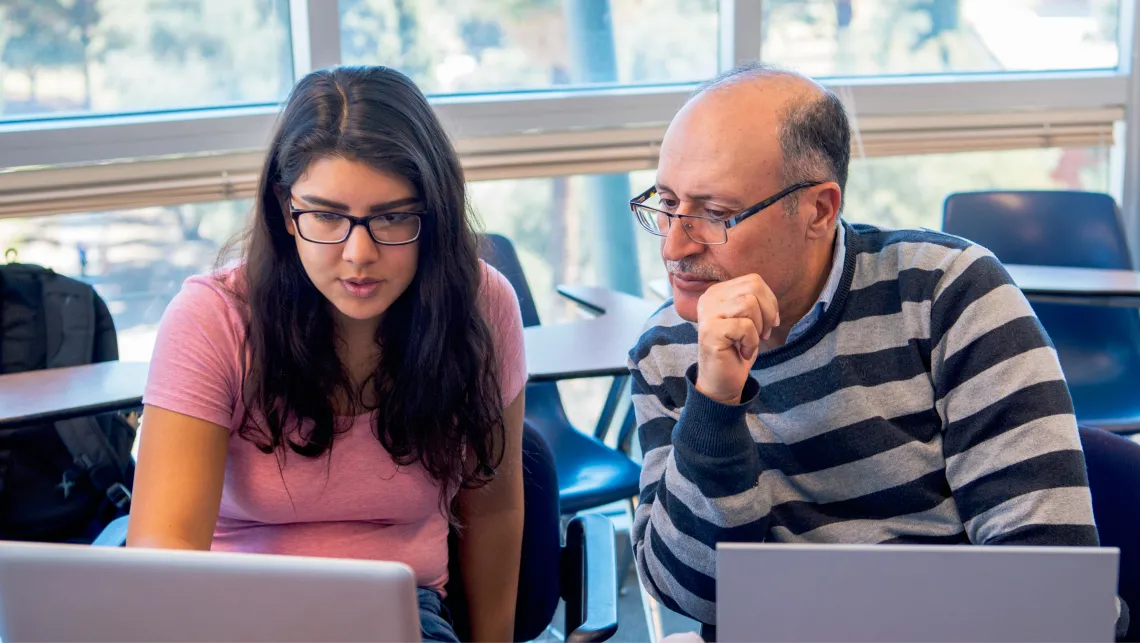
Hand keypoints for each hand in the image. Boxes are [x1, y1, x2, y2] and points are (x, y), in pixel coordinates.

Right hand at [694, 274, 778, 403]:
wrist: (721, 381)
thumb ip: (755, 301)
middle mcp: (709, 298)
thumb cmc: (737, 350)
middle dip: (767, 313)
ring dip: (758, 328)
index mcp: (718, 292)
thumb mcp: (749, 319)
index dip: (770, 302)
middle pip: (753, 287)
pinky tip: (742, 352)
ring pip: (749, 303)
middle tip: (762, 334)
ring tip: (749, 342)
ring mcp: (707, 313)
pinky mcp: (710, 331)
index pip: (754, 280)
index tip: (768, 324)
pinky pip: (745, 326)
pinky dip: (751, 342)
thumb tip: (771, 300)